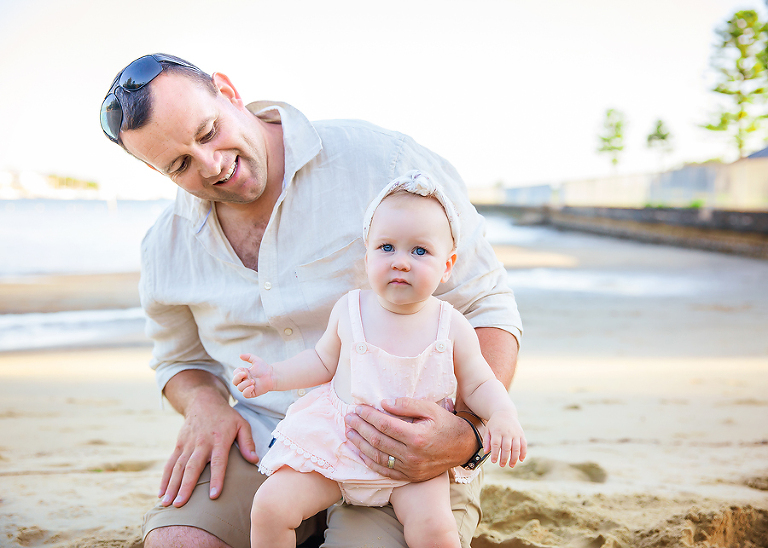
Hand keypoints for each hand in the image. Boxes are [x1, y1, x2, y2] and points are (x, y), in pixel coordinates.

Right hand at [159, 374, 258, 507]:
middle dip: (186, 486)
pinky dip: (165, 478)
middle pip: (192, 467)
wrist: (203, 401)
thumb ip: (247, 443)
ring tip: (166, 503)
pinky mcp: (179, 445)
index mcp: (219, 439)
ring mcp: (188, 444)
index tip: (213, 495)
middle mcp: (202, 443)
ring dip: (172, 486)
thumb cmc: (226, 417)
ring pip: (178, 467)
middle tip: (180, 504)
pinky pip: (170, 463)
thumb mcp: (242, 424)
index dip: (216, 478)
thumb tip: (254, 460)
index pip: (218, 462)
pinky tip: (161, 493)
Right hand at [233, 353, 274, 397]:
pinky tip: (252, 387)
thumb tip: (240, 355)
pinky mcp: (251, 393)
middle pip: (234, 382)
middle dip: (238, 378)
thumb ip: (248, 356)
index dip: (237, 373)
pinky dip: (247, 391)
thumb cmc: (264, 368)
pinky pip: (244, 394)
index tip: (244, 372)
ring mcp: (247, 387)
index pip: (235, 374)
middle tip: (245, 375)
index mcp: (243, 373)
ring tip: (253, 381)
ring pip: (239, 388)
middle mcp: (244, 380)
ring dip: (245, 384)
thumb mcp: (256, 360)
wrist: (272, 376)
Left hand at [344, 397, 473, 481]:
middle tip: (349, 418)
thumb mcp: (430, 408)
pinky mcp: (409, 476)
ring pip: (377, 457)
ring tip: (349, 432)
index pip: (385, 425)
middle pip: (378, 441)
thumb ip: (406, 404)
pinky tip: (358, 452)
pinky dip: (368, 462)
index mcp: (417, 436)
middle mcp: (412, 455)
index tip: (358, 408)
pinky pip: (384, 471)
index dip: (369, 416)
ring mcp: (410, 468)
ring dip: (360, 444)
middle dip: (360, 428)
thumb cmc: (446, 423)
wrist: (462, 447)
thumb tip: (383, 404)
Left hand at [484, 409, 526, 466]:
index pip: (496, 444)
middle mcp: (507, 432)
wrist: (505, 413)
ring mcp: (515, 433)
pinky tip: (521, 460)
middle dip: (504, 458)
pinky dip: (523, 453)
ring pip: (516, 447)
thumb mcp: (488, 429)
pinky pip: (524, 445)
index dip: (495, 454)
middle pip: (506, 447)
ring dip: (514, 458)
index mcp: (497, 431)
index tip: (494, 461)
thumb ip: (486, 441)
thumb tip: (486, 451)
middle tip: (501, 465)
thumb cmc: (495, 423)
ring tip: (511, 465)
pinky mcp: (521, 434)